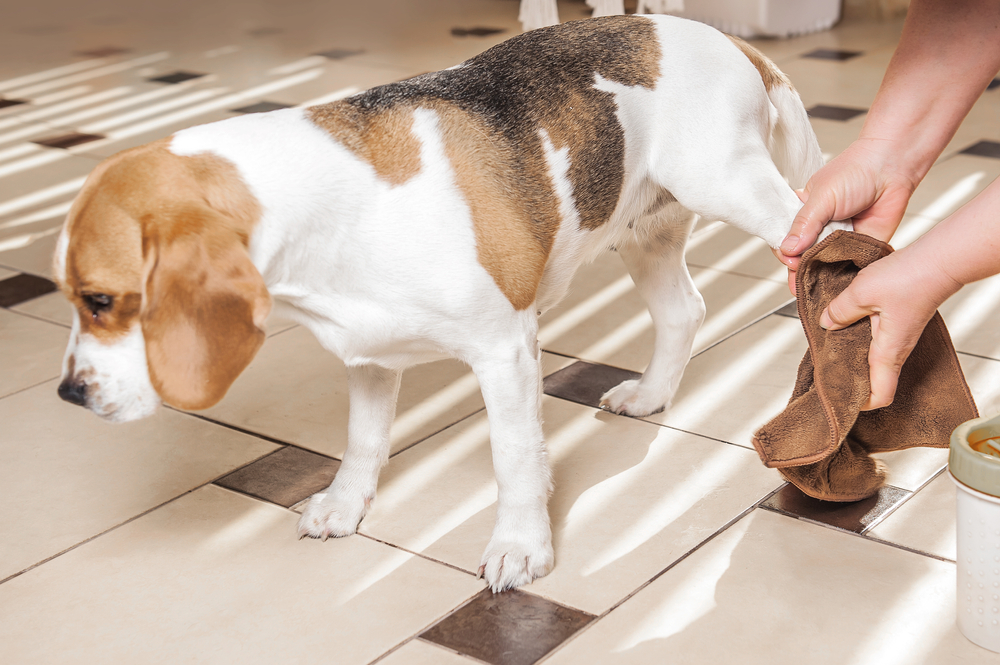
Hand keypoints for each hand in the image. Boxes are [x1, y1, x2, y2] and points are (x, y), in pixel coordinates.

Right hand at [772, 139, 916, 293]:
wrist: (892, 169)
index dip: (784, 251)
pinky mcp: (859, 250)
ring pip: (823, 265)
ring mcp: (838, 241)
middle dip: (799, 269)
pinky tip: (836, 285)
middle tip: (800, 277)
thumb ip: (804, 225)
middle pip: (802, 256)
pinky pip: (847, 267)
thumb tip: (787, 249)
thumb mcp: (822, 197)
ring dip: (819, 277)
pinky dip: (842, 277)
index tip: (788, 258)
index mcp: (804, 214)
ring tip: (815, 288)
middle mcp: (819, 229)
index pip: (785, 238)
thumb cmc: (856, 172)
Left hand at [817, 248, 959, 409]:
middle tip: (827, 371)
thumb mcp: (861, 293)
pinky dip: (861, 338)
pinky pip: (878, 340)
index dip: (861, 403)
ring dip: (854, 357)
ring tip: (831, 347)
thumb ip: (839, 311)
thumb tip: (826, 323)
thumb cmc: (910, 277)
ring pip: (874, 359)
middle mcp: (897, 349)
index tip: (840, 398)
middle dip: (852, 380)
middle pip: (874, 380)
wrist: (939, 260)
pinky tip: (847, 324)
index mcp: (888, 351)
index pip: (880, 395)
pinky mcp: (900, 322)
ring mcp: (899, 336)